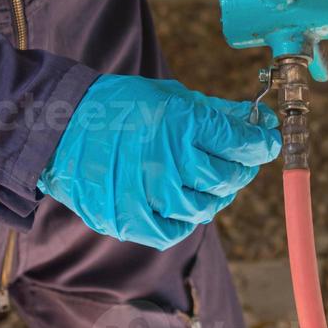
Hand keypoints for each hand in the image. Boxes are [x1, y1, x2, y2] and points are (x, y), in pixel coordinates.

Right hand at [39, 74, 280, 249]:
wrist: (60, 128)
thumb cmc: (120, 107)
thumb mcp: (171, 96)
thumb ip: (216, 113)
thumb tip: (259, 122)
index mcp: (180, 123)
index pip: (240, 142)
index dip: (262, 143)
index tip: (267, 141)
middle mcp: (167, 161)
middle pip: (227, 178)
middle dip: (242, 169)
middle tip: (239, 161)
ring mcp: (147, 195)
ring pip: (205, 207)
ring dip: (216, 195)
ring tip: (210, 182)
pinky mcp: (129, 220)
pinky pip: (174, 231)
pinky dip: (186, 219)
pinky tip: (183, 202)